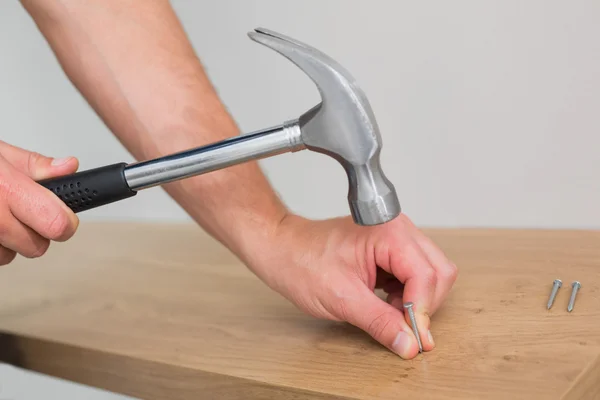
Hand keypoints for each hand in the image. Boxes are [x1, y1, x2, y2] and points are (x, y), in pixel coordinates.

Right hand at [0, 141, 78, 264]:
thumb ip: (34, 164)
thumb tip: (68, 167)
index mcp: (8, 189)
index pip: (57, 224)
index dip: (66, 222)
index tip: (66, 217)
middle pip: (38, 247)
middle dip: (37, 232)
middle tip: (25, 211)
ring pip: (13, 255)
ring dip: (11, 241)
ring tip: (0, 214)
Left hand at [254, 213, 457, 358]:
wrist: (282, 249)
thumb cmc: (302, 262)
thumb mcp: (342, 299)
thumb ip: (381, 322)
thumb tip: (410, 344)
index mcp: (389, 233)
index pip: (426, 275)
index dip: (421, 310)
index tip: (412, 336)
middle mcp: (398, 229)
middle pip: (438, 272)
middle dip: (424, 304)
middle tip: (401, 325)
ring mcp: (396, 237)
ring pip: (431, 273)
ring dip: (416, 300)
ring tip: (387, 311)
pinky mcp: (390, 248)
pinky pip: (415, 273)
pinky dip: (406, 294)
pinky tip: (385, 302)